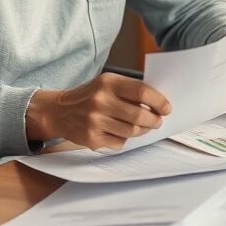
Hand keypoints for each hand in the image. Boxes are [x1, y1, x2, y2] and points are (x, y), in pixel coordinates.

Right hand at [25, 72, 171, 150]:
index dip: (159, 101)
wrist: (58, 111)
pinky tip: (120, 132)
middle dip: (154, 120)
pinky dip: (125, 138)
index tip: (166, 108)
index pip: (141, 92)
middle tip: (157, 121)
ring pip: (132, 131)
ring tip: (143, 126)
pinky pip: (120, 142)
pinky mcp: (92, 139)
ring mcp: (95, 121)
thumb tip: (159, 102)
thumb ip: (130, 90)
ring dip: (142, 130)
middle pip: (139, 115)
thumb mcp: (107, 83)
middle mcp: (100, 101)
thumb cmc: (90, 96)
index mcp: (108, 83)